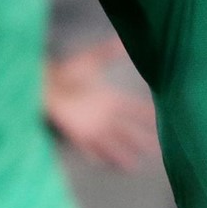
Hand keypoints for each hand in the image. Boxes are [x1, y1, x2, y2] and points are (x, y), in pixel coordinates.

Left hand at [46, 38, 159, 170]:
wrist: (44, 84)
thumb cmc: (67, 72)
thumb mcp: (91, 61)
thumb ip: (108, 52)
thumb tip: (123, 40)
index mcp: (111, 99)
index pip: (134, 110)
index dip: (147, 115)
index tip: (162, 120)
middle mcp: (104, 116)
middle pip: (126, 131)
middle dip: (140, 141)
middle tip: (156, 150)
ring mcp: (91, 126)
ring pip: (111, 144)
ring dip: (121, 154)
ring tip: (133, 167)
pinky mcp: (77, 133)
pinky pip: (88, 148)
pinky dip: (95, 155)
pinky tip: (101, 163)